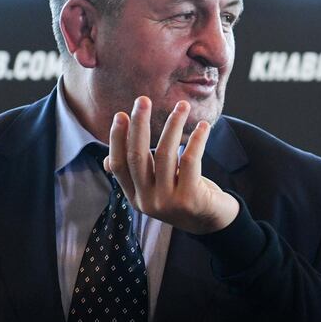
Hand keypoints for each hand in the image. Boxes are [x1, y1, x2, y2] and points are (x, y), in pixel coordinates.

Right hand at [104, 96, 239, 234]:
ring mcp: (168, 202)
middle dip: (139, 125)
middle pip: (137, 157)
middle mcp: (147, 201)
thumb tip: (106, 160)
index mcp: (135, 197)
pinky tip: (203, 126)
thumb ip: (136, 174)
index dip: (117, 139)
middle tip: (143, 99)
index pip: (117, 165)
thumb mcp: (156, 187)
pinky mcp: (190, 199)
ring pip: (165, 154)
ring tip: (182, 105)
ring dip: (173, 125)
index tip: (121, 114)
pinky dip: (197, 140)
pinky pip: (190, 160)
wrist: (213, 221)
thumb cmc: (184, 195)